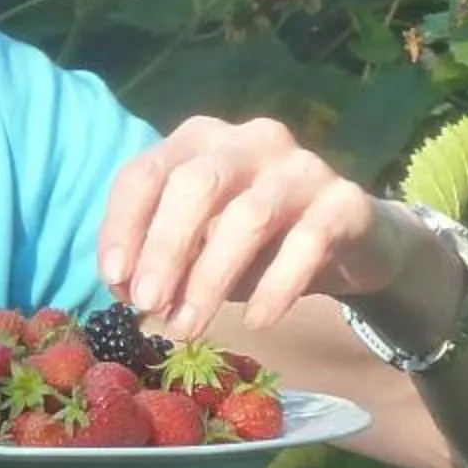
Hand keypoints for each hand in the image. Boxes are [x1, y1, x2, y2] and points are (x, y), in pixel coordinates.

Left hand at [97, 116, 412, 345]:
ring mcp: (301, 166)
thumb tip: (128, 292)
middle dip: (165, 249)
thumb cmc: (258, 242)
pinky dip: (275, 287)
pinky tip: (258, 322)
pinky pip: (307, 243)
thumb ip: (164, 260)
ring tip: (190, 328)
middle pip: (196, 185)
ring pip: (248, 216)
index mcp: (201, 140)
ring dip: (211, 278)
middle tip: (148, 306)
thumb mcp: (201, 247)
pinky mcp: (344, 201)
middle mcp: (250, 140)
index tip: (115, 280)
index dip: (123, 225)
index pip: (146, 172)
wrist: (352, 240)